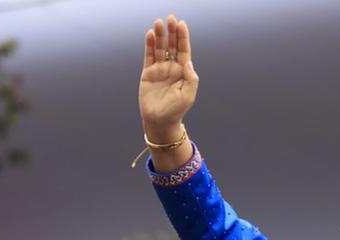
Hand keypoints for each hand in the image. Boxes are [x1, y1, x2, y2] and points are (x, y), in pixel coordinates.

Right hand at [139, 15, 198, 142]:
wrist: (159, 121)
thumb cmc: (176, 110)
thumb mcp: (188, 95)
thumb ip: (191, 79)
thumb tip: (188, 62)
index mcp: (183, 72)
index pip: (184, 50)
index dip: (183, 37)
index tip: (182, 24)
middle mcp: (172, 68)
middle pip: (172, 46)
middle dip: (172, 32)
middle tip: (170, 18)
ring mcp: (159, 70)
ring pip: (160, 49)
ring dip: (160, 36)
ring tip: (158, 22)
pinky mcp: (148, 73)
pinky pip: (149, 56)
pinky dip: (149, 45)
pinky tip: (150, 35)